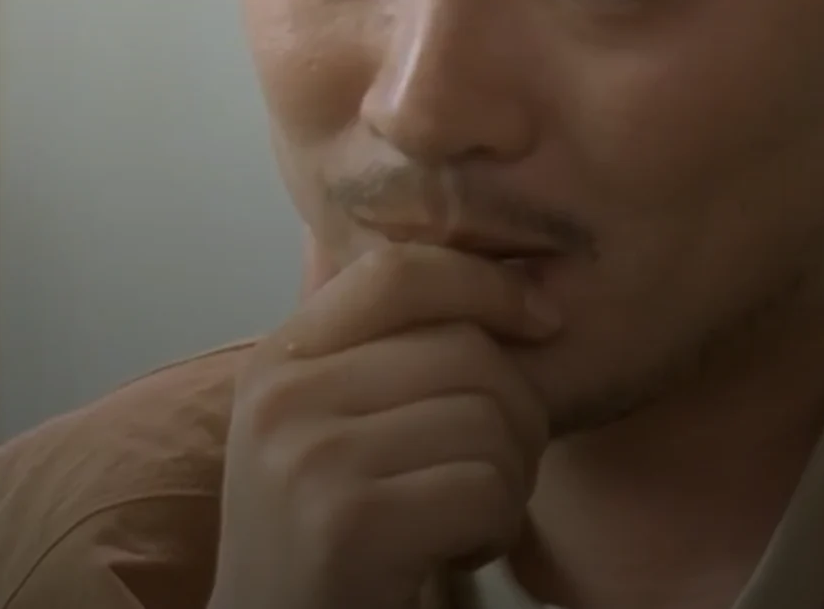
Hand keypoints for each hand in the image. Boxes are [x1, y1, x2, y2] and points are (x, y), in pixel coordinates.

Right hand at [208, 240, 561, 608]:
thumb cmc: (323, 537)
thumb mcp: (320, 427)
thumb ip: (380, 354)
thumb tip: (507, 283)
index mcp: (279, 359)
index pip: (398, 271)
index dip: (486, 282)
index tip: (543, 318)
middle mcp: (285, 397)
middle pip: (465, 350)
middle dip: (520, 411)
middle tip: (500, 470)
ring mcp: (312, 457)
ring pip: (488, 420)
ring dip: (512, 480)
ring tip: (471, 515)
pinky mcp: (350, 523)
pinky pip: (485, 488)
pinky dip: (497, 526)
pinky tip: (459, 551)